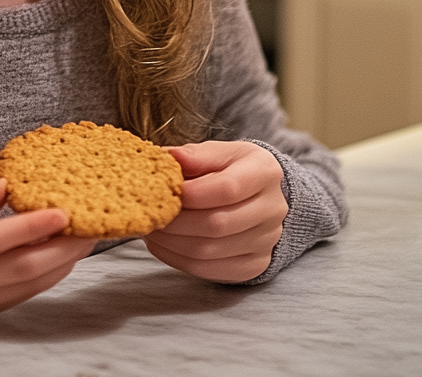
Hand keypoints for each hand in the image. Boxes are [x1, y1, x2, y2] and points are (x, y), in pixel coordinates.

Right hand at [0, 179, 95, 333]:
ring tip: (85, 238)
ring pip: (23, 287)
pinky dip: (43, 277)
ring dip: (59, 263)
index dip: (30, 226)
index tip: (63, 210)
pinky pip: (17, 297)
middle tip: (91, 225)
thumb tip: (6, 186)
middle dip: (60, 247)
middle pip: (17, 268)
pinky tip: (60, 257)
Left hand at [144, 141, 286, 282]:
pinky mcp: (254, 265)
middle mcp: (272, 209)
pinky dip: (178, 260)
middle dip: (176, 222)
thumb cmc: (234, 168)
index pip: (227, 188)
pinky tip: (162, 245)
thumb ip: (197, 155)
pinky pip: (211, 270)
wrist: (261, 195)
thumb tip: (170, 157)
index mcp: (265, 172)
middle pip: (218, 224)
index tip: (163, 191)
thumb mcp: (221, 151)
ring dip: (172, 243)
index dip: (191, 193)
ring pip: (210, 251)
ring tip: (151, 229)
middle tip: (149, 214)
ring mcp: (266, 241)